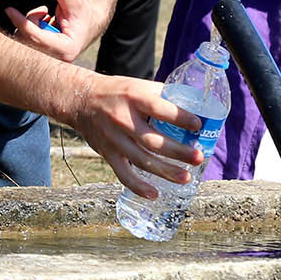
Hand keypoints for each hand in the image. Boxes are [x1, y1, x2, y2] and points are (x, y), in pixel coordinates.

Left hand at [7, 0, 97, 62]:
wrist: (87, 24)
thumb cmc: (82, 13)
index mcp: (66, 49)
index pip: (36, 37)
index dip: (22, 22)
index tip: (9, 9)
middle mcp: (55, 58)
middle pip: (28, 38)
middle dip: (32, 20)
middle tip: (45, 11)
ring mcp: (48, 58)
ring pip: (26, 38)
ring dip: (33, 22)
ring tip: (49, 15)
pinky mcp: (42, 55)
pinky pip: (26, 39)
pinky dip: (32, 26)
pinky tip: (46, 23)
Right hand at [62, 73, 203, 199]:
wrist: (81, 100)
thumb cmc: (117, 92)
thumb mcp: (138, 85)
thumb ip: (162, 95)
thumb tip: (193, 106)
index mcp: (134, 97)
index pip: (160, 109)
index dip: (180, 118)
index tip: (198, 125)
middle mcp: (123, 119)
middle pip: (154, 140)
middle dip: (179, 151)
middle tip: (199, 157)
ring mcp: (114, 139)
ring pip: (142, 160)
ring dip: (165, 171)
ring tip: (186, 178)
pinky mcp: (107, 154)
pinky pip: (123, 174)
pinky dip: (138, 186)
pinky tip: (154, 194)